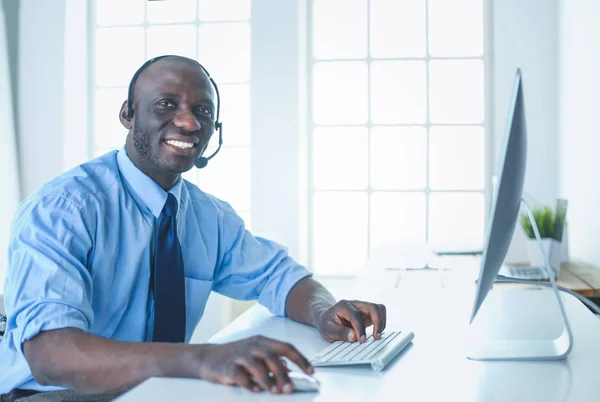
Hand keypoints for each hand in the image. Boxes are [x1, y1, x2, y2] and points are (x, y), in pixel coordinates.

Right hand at [197, 335, 313, 393]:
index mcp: (262, 341)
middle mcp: (252, 346)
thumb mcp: (256, 354)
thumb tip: (291, 373)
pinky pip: (239, 375)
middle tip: (290, 388)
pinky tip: (255, 389)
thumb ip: (272, 361)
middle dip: (283, 373)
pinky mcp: (227, 367)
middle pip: (272, 356)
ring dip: (268, 379)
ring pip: (256, 365)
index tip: (311, 371)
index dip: (300, 359)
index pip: (286, 347)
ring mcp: (239, 355)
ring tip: (275, 391)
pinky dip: (248, 383)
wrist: (208, 357)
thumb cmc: (236, 356)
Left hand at [317, 300, 386, 342]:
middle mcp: (355, 304)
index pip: (356, 315)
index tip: (362, 340)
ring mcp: (362, 308)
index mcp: (343, 306)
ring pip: (379, 308)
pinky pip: (379, 315)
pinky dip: (381, 323)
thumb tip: (354, 337)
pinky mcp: (367, 314)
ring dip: (381, 322)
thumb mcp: (327, 330)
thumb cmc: (327, 323)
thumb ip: (339, 333)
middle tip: (375, 337)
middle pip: (372, 307)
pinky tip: (375, 334)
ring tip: (376, 336)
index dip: (360, 328)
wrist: (327, 318)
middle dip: (378, 322)